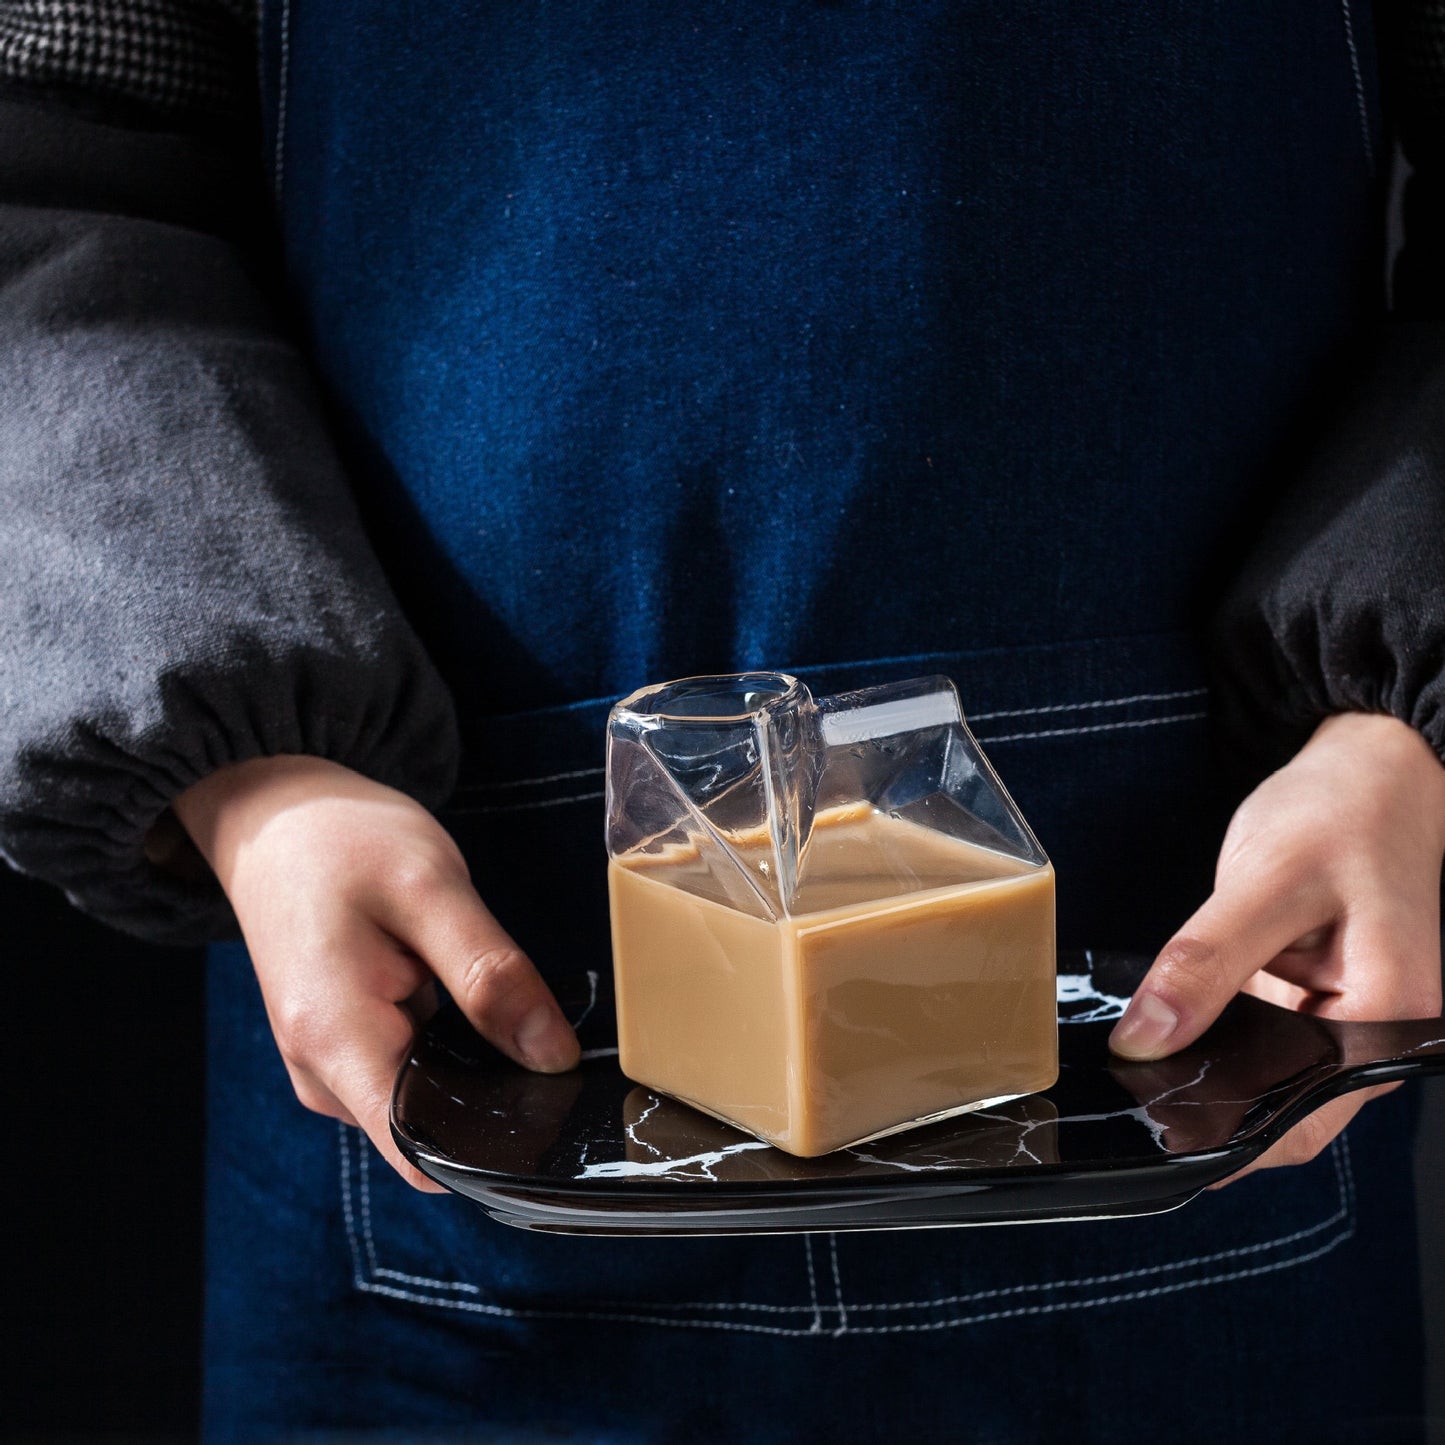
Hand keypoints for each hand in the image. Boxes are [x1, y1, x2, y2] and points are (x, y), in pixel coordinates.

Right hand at [174, 755, 579, 1189]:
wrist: (274, 815)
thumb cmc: (345, 841)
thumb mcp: (433, 890)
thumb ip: (492, 976)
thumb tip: (554, 1058)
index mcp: (337, 1041)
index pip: (422, 1151)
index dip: (496, 1146)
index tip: (556, 1109)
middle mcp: (323, 1074)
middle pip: (432, 1128)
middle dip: (494, 1092)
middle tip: (534, 1021)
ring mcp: (328, 1065)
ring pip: (427, 1099)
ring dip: (470, 1061)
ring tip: (490, 995)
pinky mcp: (342, 1048)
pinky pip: (411, 1072)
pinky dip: (446, 1043)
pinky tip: (460, 995)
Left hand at [1108, 712, 1444, 1181]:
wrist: (1375, 769)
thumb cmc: (1342, 813)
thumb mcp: (1267, 879)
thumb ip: (1206, 960)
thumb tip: (1145, 1039)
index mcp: (1388, 1016)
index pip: (1304, 1121)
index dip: (1227, 1137)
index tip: (1153, 1135)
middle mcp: (1375, 1033)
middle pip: (1285, 1109)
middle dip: (1209, 1109)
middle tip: (1126, 1096)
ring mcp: (1344, 1017)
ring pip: (1267, 1075)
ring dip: (1207, 1072)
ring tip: (1135, 1064)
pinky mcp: (1314, 996)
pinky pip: (1261, 1036)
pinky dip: (1214, 1035)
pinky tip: (1163, 1024)